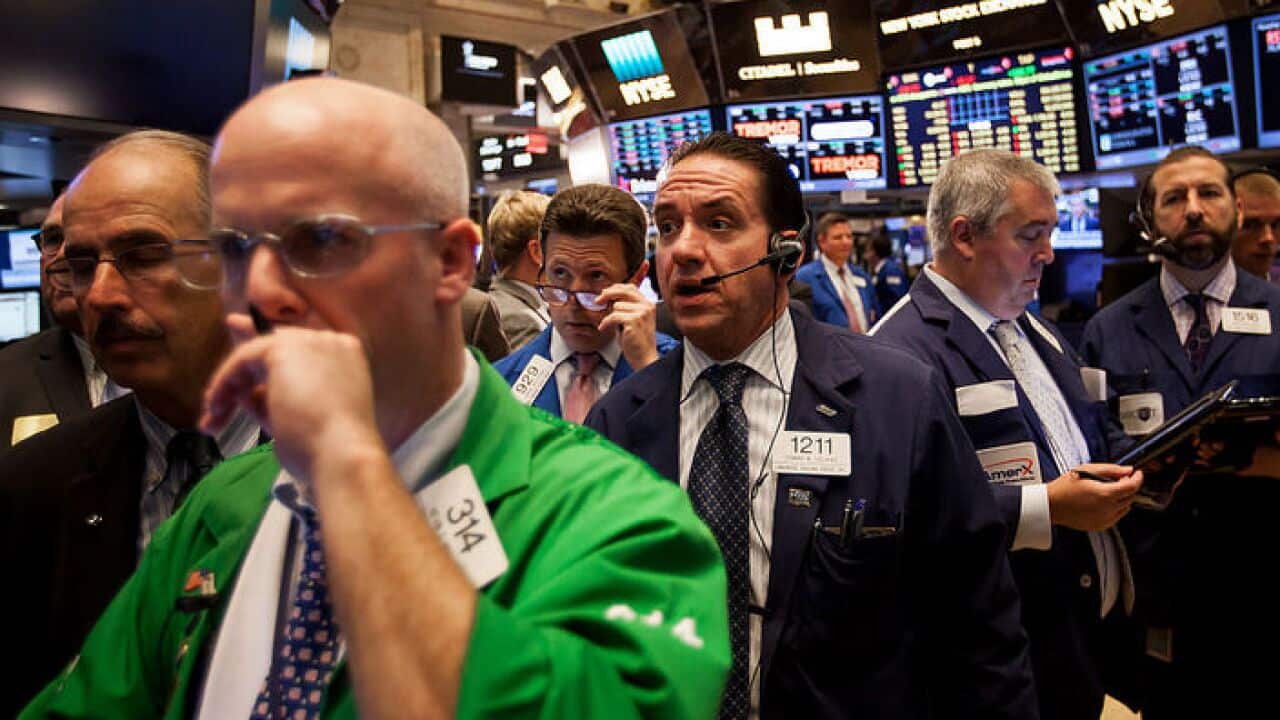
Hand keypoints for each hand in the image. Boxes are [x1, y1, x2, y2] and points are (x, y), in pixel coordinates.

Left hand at [200, 313, 383, 480]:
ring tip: (214, 416)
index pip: (299, 351)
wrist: (341, 454)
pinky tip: (217, 406)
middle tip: (216, 395)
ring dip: (230, 384)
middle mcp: (331, 343)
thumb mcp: (297, 420)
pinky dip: (225, 381)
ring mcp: (310, 341)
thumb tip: (246, 392)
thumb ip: (274, 400)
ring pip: (256, 353)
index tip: (240, 364)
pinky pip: (243, 358)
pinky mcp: (284, 347)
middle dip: (242, 367)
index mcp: (345, 361)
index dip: (267, 357)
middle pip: (276, 345)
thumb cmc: (327, 449)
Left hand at [596, 283, 658, 370]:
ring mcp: (641, 313)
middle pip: (624, 291)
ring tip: (610, 326)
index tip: (605, 293)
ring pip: (617, 306)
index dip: (616, 289)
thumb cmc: (636, 341)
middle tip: (598, 300)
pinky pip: (613, 317)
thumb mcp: (632, 320)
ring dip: (609, 317)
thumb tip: (608, 296)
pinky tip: (603, 328)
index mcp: (648, 304)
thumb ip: (625, 307)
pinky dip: (605, 323)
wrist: (644, 358)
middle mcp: (647, 306)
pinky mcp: (634, 321)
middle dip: (608, 294)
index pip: (630, 288)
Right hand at [1045, 463, 1142, 530]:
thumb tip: (1127, 470)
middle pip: (1130, 496)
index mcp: (1105, 493)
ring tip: (1108, 490)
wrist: (1051, 505)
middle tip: (1119, 479)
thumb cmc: (1064, 487)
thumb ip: (1110, 469)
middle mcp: (1107, 508)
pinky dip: (1115, 508)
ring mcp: (1105, 519)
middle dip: (1128, 486)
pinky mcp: (1101, 525)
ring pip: (1126, 507)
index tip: (1137, 473)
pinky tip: (1103, 501)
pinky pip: (1117, 516)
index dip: (1137, 478)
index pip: (1132, 486)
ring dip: (1123, 497)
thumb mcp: (1086, 470)